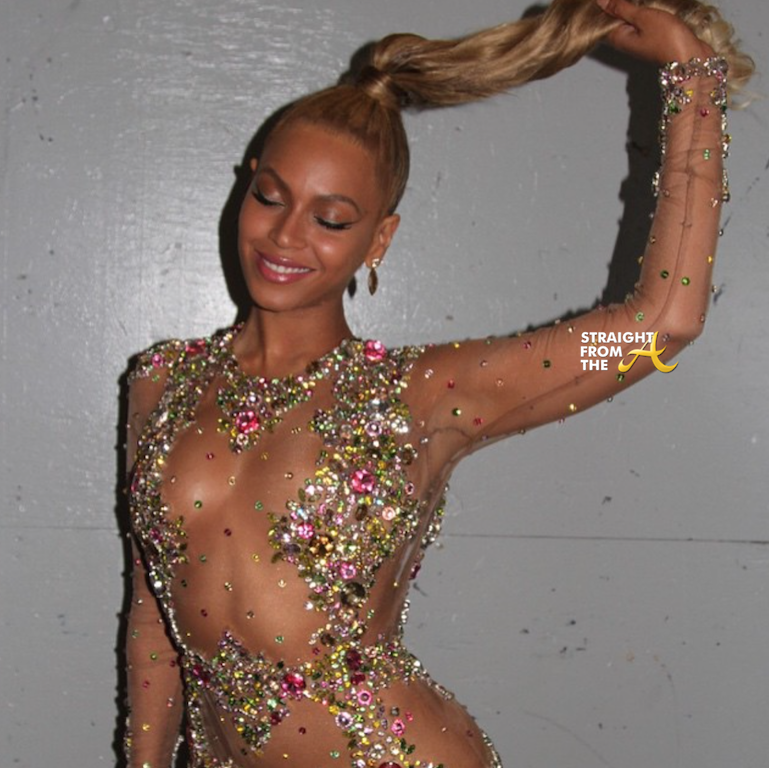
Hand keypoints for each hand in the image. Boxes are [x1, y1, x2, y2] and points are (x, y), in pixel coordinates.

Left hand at [595, 0, 714, 63]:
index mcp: (618, 37)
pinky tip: (647, 4)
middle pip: (615, 18)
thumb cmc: (668, 40)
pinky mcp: (650, 37)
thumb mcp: (643, 18)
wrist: (690, 56)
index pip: (603, 19)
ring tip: (637, 1)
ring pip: (629, 18)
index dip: (606, 4)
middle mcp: (625, 40)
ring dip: (631, 6)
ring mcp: (638, 40)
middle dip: (618, 4)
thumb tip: (601, 0)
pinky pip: (641, 21)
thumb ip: (622, 8)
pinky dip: (642, 10)